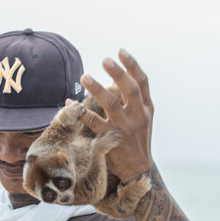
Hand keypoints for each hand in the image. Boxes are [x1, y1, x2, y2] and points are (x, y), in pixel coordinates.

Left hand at [78, 49, 153, 182]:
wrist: (139, 168)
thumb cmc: (137, 139)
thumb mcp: (142, 118)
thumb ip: (131, 99)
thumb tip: (114, 77)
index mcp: (147, 108)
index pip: (142, 82)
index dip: (132, 65)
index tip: (121, 51)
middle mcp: (139, 116)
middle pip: (130, 90)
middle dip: (118, 73)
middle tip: (105, 59)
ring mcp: (126, 128)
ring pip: (112, 105)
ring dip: (97, 90)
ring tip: (84, 77)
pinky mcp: (112, 140)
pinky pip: (95, 124)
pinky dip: (82, 113)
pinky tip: (72, 104)